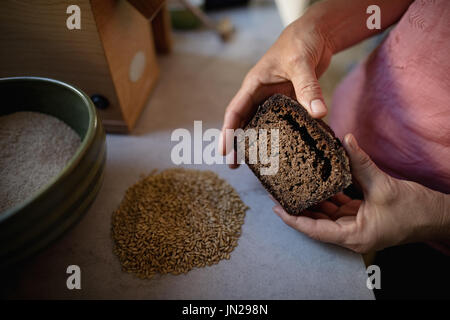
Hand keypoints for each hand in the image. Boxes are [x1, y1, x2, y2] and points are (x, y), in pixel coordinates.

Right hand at [220, 14, 333, 165]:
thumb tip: (318, 114)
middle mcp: (261, 94)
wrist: (316, 34)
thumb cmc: (300, 41)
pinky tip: (287, 149)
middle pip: (244, 122)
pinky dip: (283, 135)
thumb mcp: (301, 63)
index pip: (235, 111)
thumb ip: (308, 88)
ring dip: (258, 142)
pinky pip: (284, 121)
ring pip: (262, 124)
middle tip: (234, 164)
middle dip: (238, 143)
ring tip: (256, 163)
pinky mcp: (290, 101)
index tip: (223, 150)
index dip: (228, 131)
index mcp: (254, 84)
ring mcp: (275, 99)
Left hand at [273, 133, 449, 252]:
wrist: (436, 216)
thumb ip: (361, 163)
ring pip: (326, 214)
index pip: (316, 230)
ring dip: (312, 200)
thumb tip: (346, 140)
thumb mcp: (383, 185)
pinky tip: (317, 181)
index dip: (294, 220)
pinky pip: (338, 207)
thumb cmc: (414, 209)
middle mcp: (351, 234)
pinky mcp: (360, 217)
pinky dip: (328, 196)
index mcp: (354, 235)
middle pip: (317, 222)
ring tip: (294, 185)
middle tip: (280, 192)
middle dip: (299, 208)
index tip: (277, 208)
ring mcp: (355, 226)